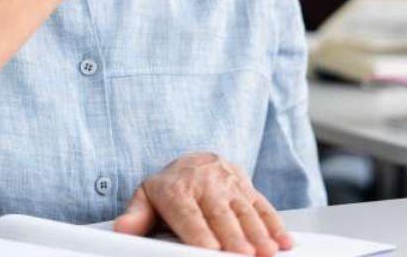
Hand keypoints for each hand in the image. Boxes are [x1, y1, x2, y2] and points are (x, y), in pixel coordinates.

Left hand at [114, 153, 291, 255]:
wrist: (193, 160)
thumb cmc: (170, 187)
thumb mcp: (147, 196)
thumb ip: (137, 215)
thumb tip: (122, 229)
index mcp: (177, 188)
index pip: (189, 214)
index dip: (201, 233)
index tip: (211, 248)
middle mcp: (205, 183)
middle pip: (221, 215)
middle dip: (235, 237)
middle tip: (245, 255)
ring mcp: (229, 184)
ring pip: (245, 210)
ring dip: (259, 232)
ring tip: (267, 251)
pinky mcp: (247, 186)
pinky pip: (263, 205)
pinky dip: (275, 224)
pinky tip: (283, 241)